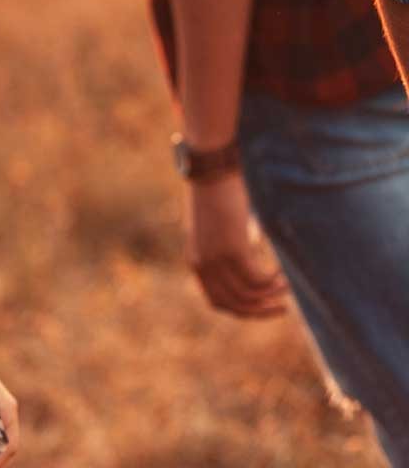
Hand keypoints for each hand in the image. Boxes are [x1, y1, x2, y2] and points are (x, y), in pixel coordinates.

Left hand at [185, 172, 287, 318]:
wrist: (212, 172)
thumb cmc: (218, 197)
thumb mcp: (218, 230)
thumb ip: (228, 251)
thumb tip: (252, 264)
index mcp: (197, 262)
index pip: (217, 302)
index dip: (242, 311)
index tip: (263, 308)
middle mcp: (203, 264)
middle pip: (234, 305)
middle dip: (260, 311)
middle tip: (283, 308)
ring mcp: (216, 259)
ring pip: (248, 295)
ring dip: (271, 294)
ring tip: (286, 285)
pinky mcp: (232, 250)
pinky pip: (257, 279)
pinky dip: (272, 281)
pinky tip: (281, 271)